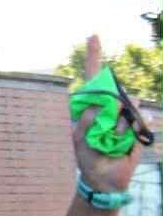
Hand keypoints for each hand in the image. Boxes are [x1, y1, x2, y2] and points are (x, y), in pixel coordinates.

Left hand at [72, 35, 145, 192]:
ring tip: (111, 139)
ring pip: (128, 103)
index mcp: (92, 106)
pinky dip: (129, 130)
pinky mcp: (137, 125)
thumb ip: (84, 123)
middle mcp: (110, 106)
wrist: (105, 179)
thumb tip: (98, 107)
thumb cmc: (88, 160)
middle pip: (114, 89)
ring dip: (118, 123)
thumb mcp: (79, 142)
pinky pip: (137, 118)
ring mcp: (125, 114)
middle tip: (105, 128)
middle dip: (110, 107)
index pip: (93, 77)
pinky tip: (122, 141)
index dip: (93, 56)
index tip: (93, 35)